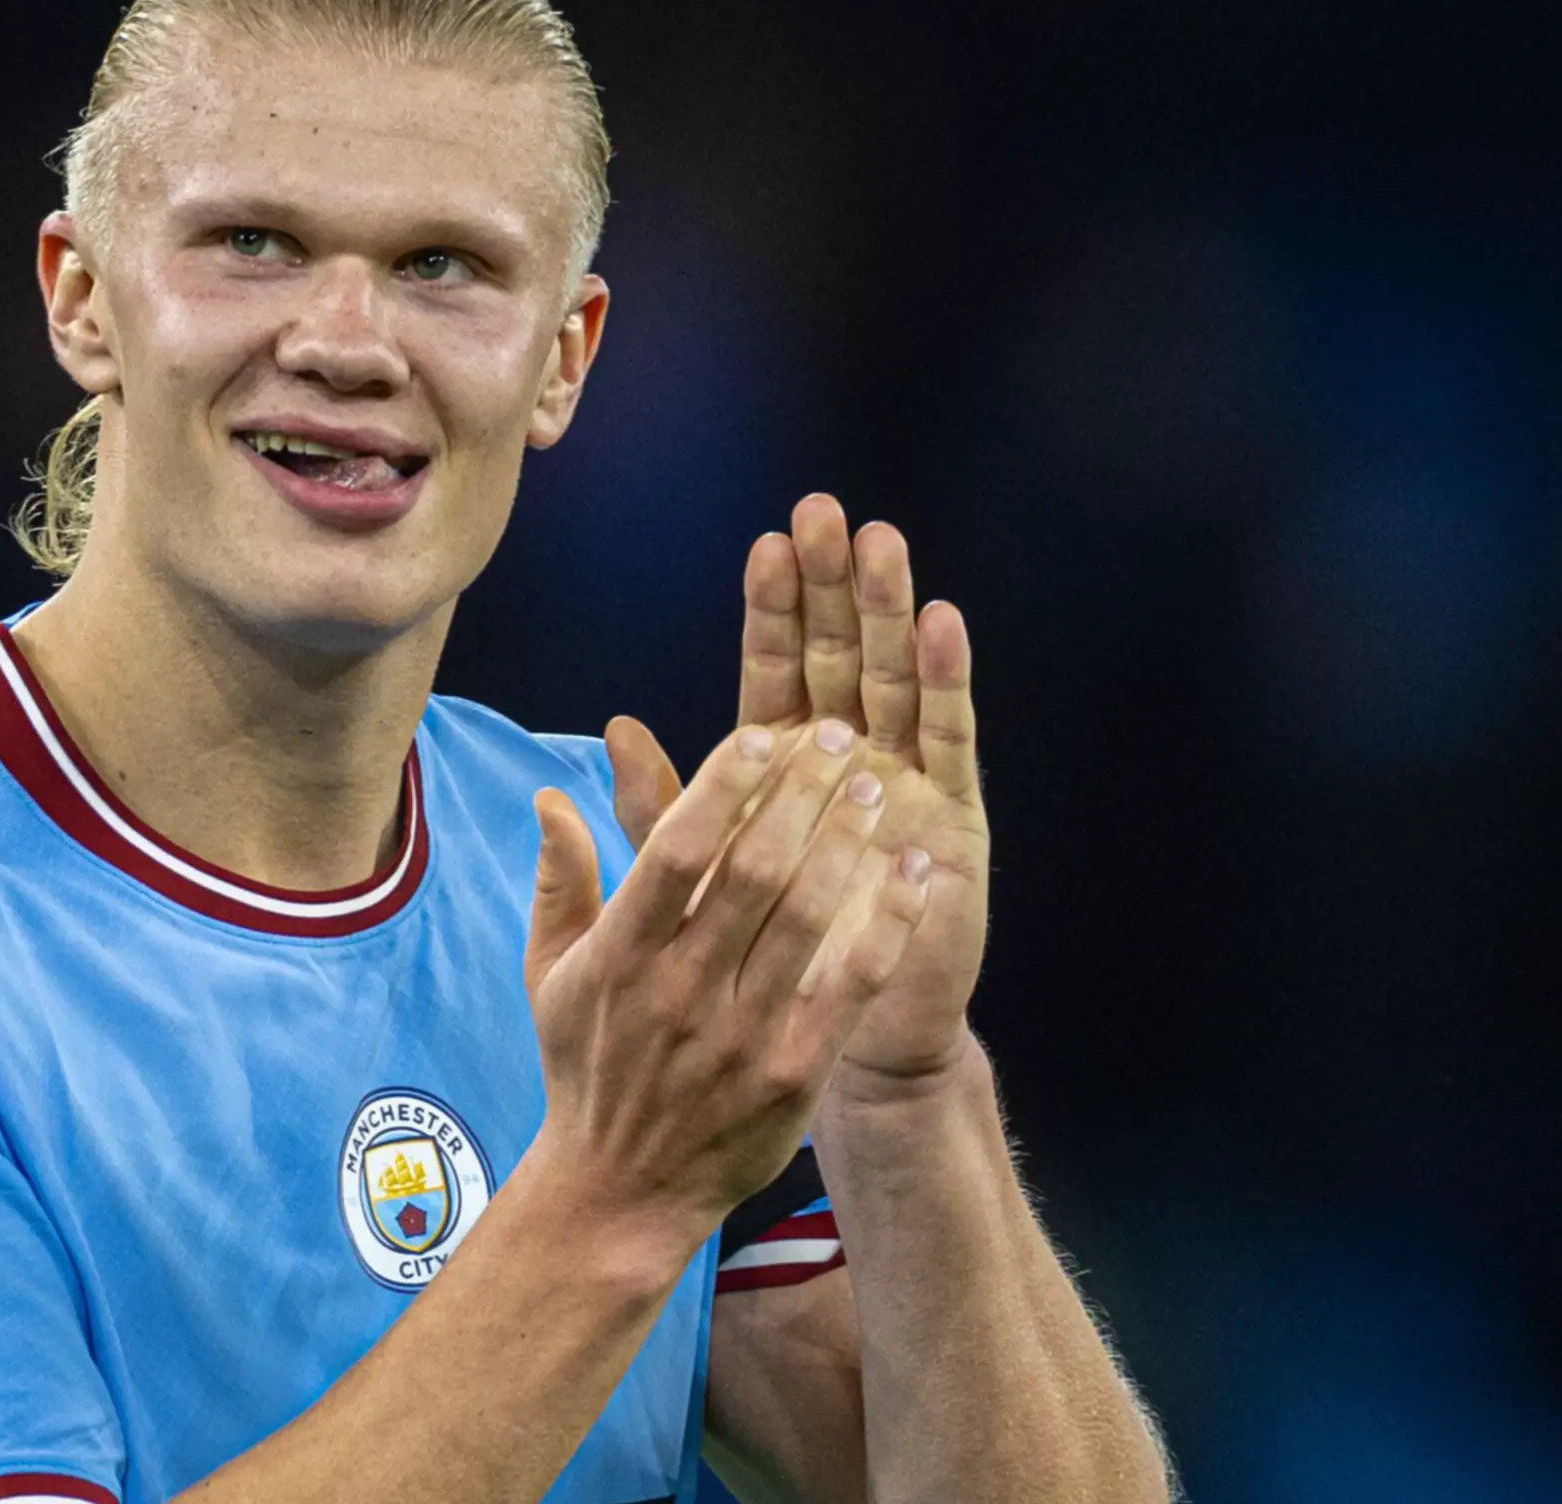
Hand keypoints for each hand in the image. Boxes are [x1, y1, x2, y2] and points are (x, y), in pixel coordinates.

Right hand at [520, 716, 937, 1251]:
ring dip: (846, 845)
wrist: (620, 1190)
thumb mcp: (551, 974)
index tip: (764, 734)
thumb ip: (559, 882)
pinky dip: (886, 925)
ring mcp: (739, 1035)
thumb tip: (548, 797)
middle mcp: (678, 990)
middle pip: (751, 872)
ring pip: (805, 919)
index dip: (723, 785)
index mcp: (619, 955)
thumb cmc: (586, 1067)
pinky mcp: (791, 1074)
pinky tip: (912, 874)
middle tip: (840, 738)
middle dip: (801, 795)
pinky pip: (850, 985)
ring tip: (878, 788)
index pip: (675, 850)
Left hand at [606, 495, 992, 1087]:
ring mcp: (909, 783)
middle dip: (835, 586)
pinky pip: (950, 742)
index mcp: (787, 767)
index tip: (769, 542)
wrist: (833, 1048)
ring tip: (884, 547)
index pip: (778, 670)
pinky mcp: (953, 820)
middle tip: (828, 513)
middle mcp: (855, 760)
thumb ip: (659, 810)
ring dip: (892, 613)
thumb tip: (608, 730)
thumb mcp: (694, 883)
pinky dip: (946, 682)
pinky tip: (945, 625)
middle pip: (843, 656)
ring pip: (897, 681)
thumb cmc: (756, 965)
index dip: (775, 610)